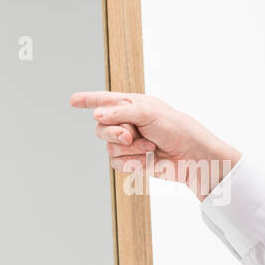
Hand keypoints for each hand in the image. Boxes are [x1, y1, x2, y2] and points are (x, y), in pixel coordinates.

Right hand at [69, 90, 241, 200]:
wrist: (192, 156)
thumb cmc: (177, 129)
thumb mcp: (148, 112)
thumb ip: (120, 112)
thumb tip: (96, 115)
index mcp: (132, 105)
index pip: (105, 100)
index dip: (88, 100)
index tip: (73, 100)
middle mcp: (128, 122)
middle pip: (101, 127)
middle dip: (114, 132)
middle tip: (131, 134)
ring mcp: (129, 143)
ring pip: (108, 147)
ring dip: (129, 149)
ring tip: (149, 148)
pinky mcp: (132, 161)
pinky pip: (116, 163)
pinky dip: (131, 163)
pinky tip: (146, 160)